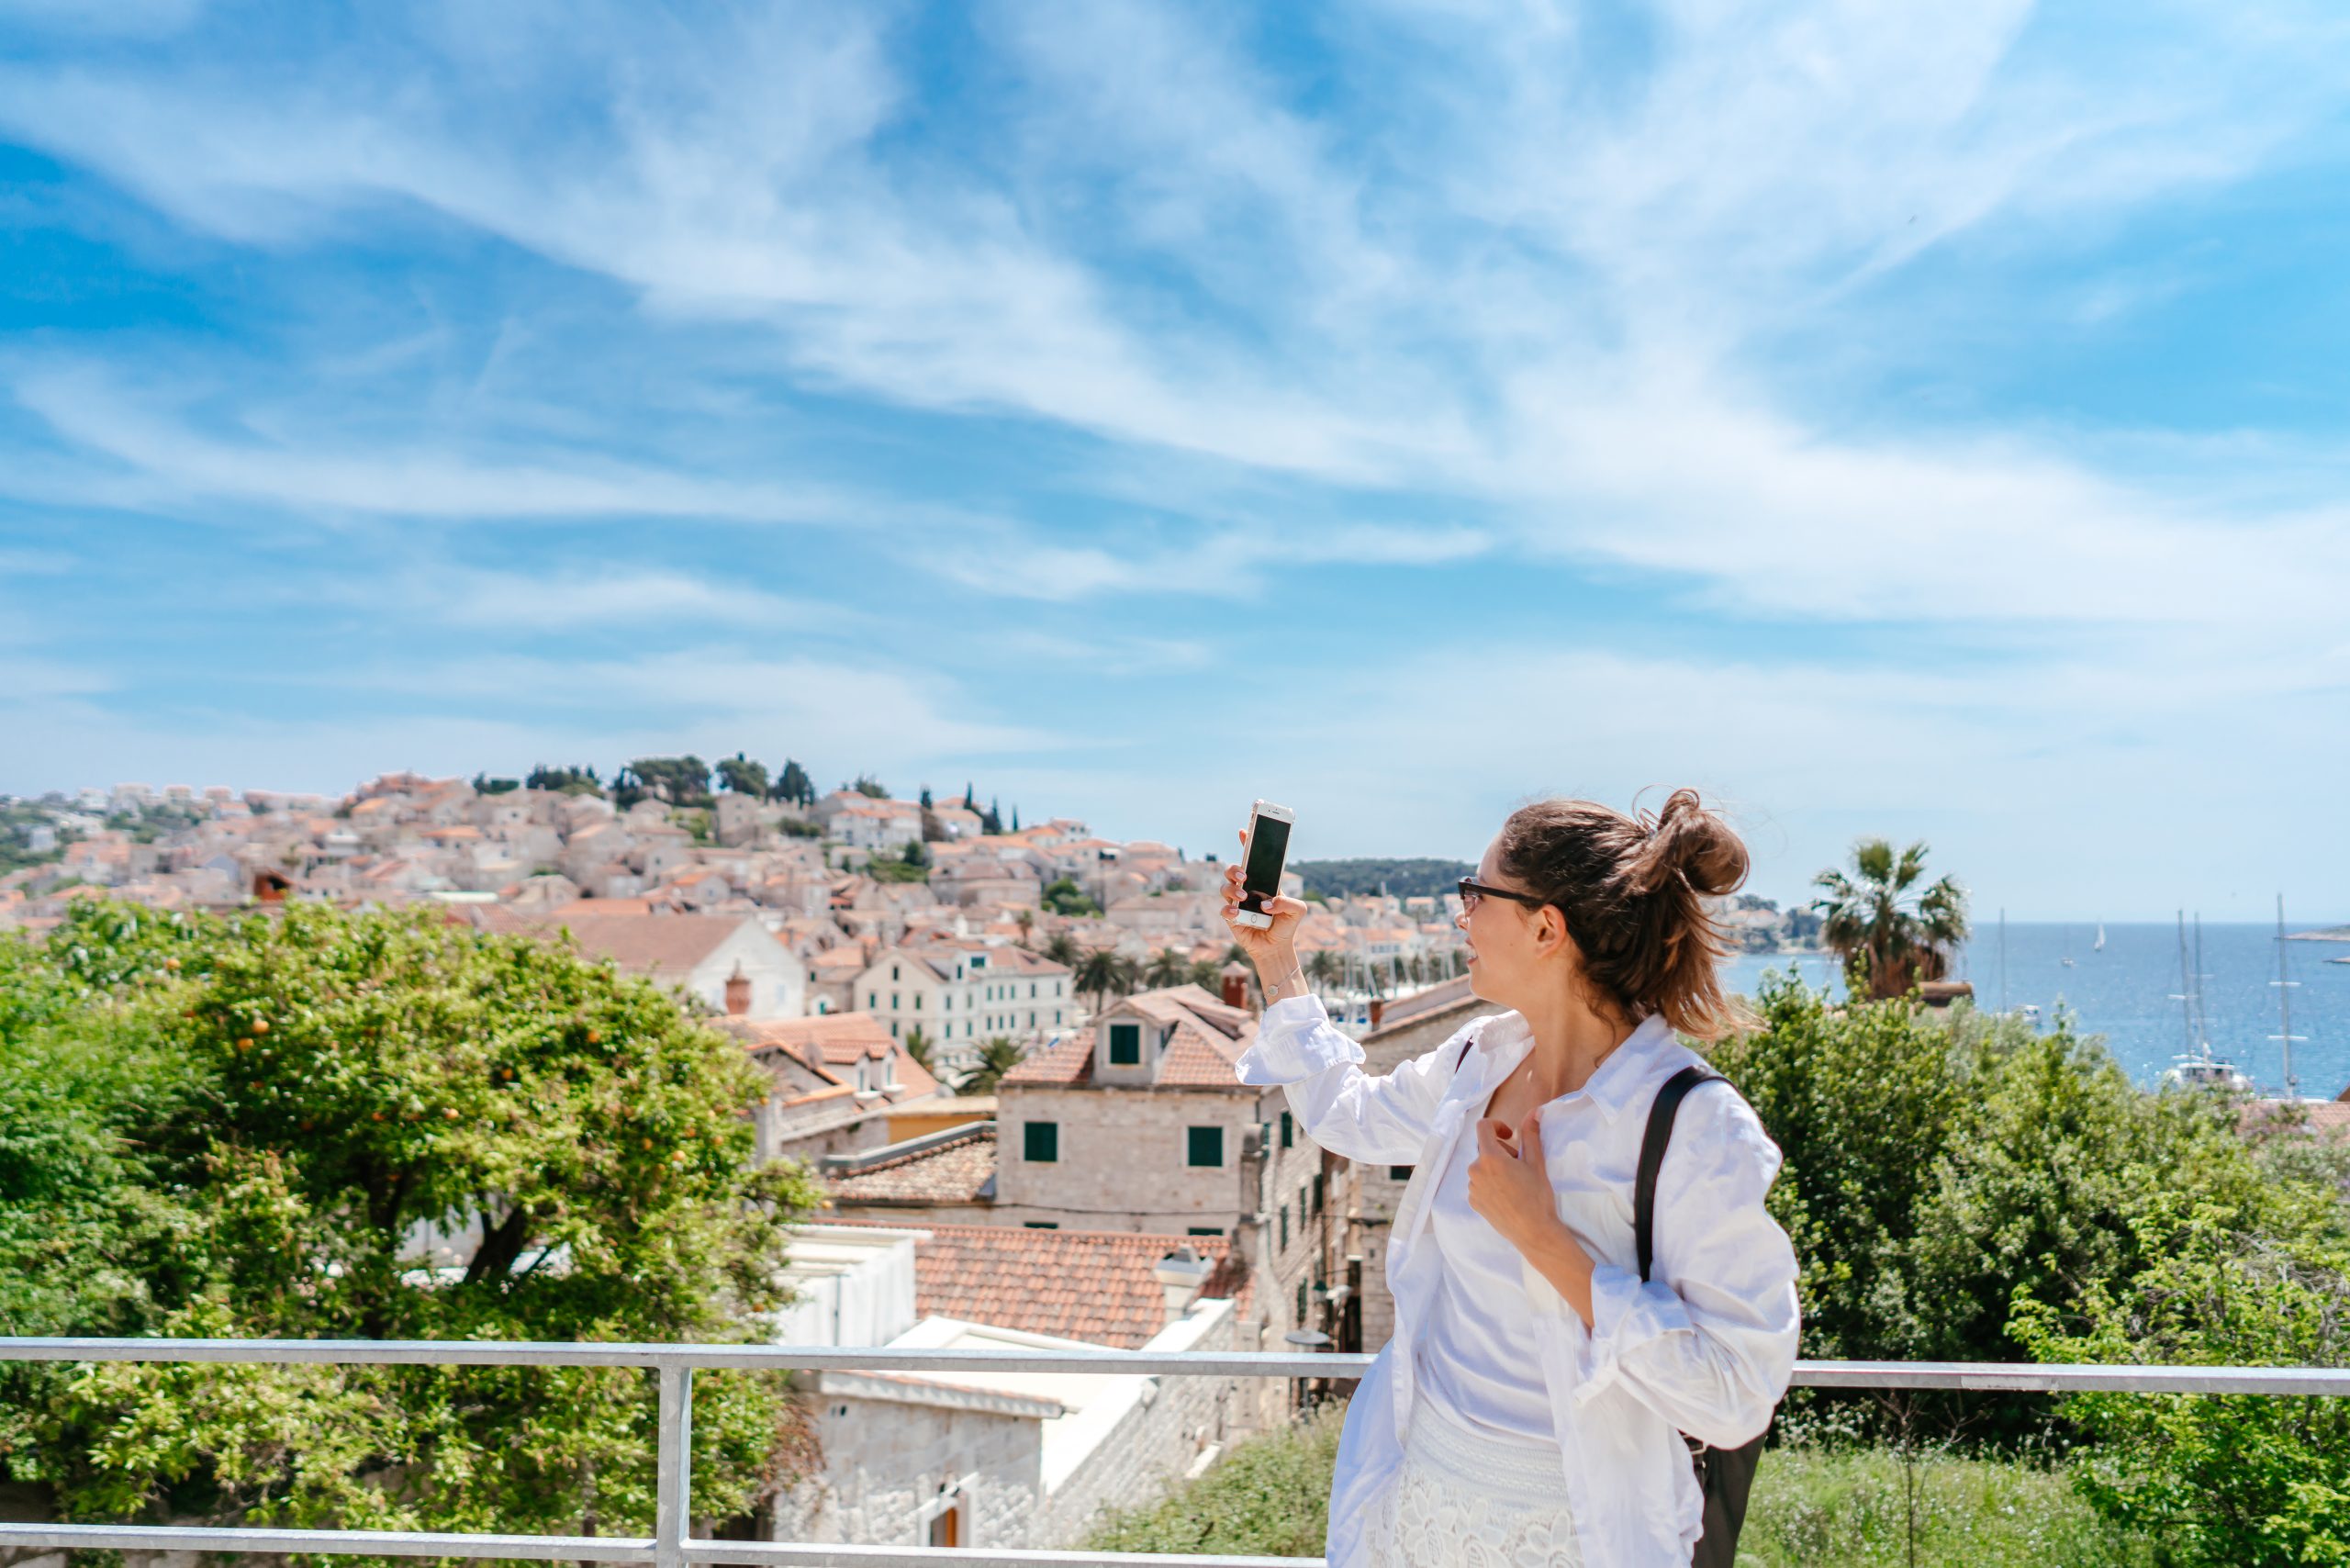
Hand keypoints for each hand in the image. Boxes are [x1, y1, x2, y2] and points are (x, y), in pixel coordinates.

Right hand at [1220, 828, 1307, 969]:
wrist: (1276, 947)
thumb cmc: (1286, 924)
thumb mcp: (1298, 910)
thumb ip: (1288, 902)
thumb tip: (1268, 903)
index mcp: (1263, 881)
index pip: (1253, 859)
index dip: (1247, 844)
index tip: (1244, 831)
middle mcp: (1247, 888)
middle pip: (1233, 870)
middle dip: (1235, 868)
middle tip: (1244, 874)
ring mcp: (1237, 902)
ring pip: (1226, 888)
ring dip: (1233, 889)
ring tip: (1244, 897)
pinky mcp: (1231, 918)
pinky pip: (1224, 910)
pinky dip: (1228, 910)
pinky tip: (1237, 914)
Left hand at [1467, 1112, 1562, 1253]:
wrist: (1533, 1232)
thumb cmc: (1537, 1196)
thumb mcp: (1536, 1162)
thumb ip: (1531, 1134)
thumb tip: (1534, 1111)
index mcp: (1489, 1158)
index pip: (1483, 1127)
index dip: (1497, 1125)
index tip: (1510, 1135)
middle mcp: (1475, 1171)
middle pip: (1485, 1148)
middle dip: (1502, 1150)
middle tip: (1521, 1165)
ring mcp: (1472, 1188)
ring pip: (1483, 1167)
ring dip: (1496, 1168)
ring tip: (1516, 1183)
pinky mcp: (1473, 1202)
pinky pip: (1480, 1183)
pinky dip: (1491, 1183)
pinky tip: (1508, 1195)